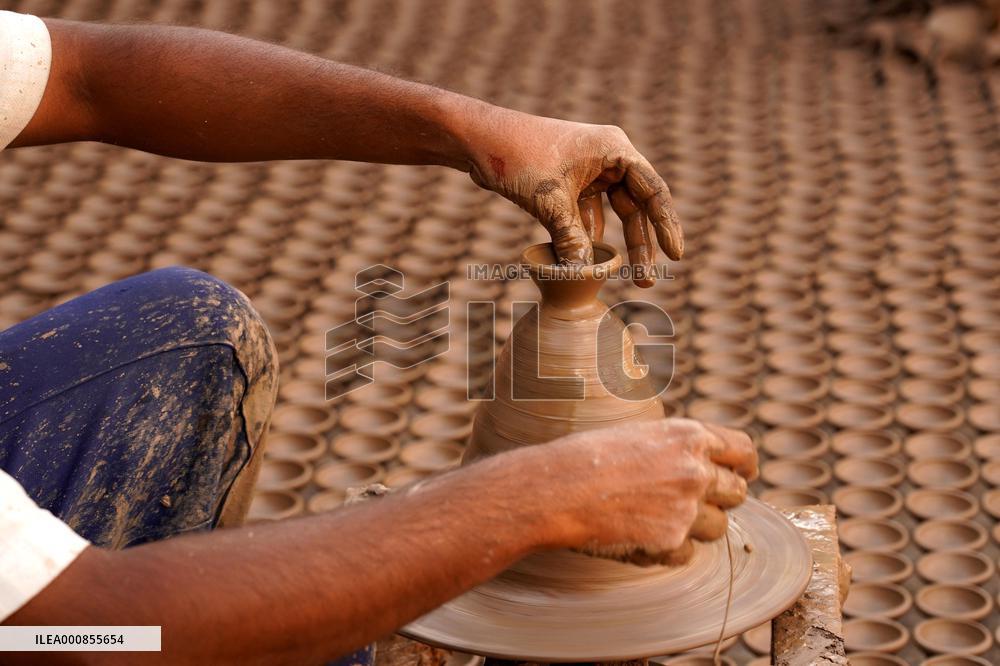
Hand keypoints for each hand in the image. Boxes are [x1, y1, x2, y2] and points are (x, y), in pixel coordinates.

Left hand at [462, 108, 682, 286]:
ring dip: (617, 244)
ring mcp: (589, 170)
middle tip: (647, 280)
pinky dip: (588, 237)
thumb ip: (571, 239)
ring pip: (613, 213)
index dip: (667, 225)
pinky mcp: (569, 183)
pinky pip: (588, 215)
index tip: (676, 256)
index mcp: (614, 149)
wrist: (478, 139)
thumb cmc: (517, 157)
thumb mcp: (549, 201)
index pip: (652, 191)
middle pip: (636, 206)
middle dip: (642, 243)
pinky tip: (589, 263)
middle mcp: (608, 157)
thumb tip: (585, 276)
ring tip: (627, 277)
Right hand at [528, 419, 756, 565]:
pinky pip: (688, 553)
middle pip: (737, 492)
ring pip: (717, 527)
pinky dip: (669, 549)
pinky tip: (639, 534)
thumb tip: (701, 463)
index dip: (743, 466)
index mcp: (688, 436)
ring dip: (695, 526)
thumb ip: (677, 448)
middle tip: (689, 501)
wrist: (557, 489)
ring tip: (655, 517)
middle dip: (720, 499)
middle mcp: (695, 470)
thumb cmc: (587, 457)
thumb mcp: (639, 434)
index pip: (743, 451)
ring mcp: (686, 508)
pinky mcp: (671, 541)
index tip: (739, 474)